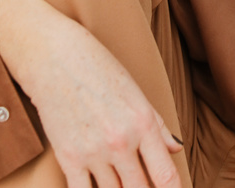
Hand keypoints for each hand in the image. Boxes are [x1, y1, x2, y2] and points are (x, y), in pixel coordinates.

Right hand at [0, 0, 183, 187]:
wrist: (58, 59)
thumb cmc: (101, 70)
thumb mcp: (136, 93)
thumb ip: (158, 126)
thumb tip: (176, 148)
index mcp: (143, 123)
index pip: (165, 176)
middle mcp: (121, 141)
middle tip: (143, 181)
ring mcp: (94, 152)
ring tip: (121, 179)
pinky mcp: (68, 158)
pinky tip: (98, 186)